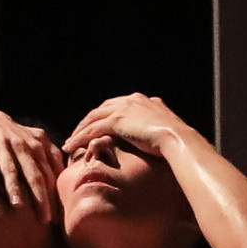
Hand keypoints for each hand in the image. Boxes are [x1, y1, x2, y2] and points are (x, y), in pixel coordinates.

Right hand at [0, 108, 58, 213]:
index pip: (49, 174)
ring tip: (17, 204)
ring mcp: (3, 141)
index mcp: (38, 145)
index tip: (58, 216)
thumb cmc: (13, 138)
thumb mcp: (35, 144)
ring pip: (9, 167)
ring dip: (13, 186)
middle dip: (40, 197)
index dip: (54, 195)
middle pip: (34, 173)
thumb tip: (66, 184)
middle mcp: (23, 143)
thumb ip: (50, 160)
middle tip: (44, 218)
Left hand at [65, 93, 185, 163]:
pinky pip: (91, 130)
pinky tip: (71, 147)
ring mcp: (122, 109)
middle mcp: (129, 100)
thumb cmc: (176, 137)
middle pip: (100, 110)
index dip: (102, 117)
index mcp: (140, 100)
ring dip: (78, 131)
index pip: (114, 106)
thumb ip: (158, 122)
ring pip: (92, 119)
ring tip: (69, 144)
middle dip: (86, 123)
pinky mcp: (116, 121)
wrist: (177, 138)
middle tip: (76, 134)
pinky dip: (79, 138)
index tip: (95, 127)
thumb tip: (162, 127)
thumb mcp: (166, 125)